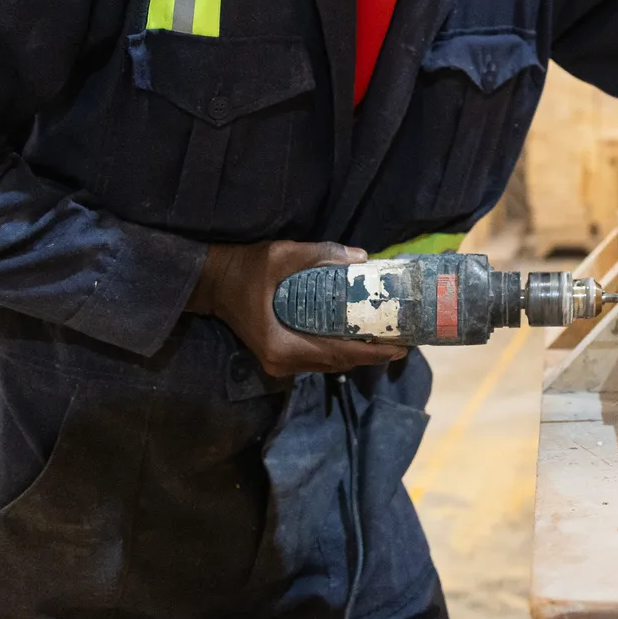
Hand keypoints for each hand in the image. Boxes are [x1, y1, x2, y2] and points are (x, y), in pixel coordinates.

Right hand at [188, 240, 405, 375]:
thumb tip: (362, 258)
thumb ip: (320, 256)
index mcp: (283, 346)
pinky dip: (341, 349)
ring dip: (358, 353)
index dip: (372, 353)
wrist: (212, 283)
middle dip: (372, 354)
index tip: (401, 347)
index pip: (338, 354)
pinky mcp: (280, 356)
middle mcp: (283, 363)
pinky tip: (360, 336)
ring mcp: (280, 363)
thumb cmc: (245, 269)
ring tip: (389, 339)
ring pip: (329, 362)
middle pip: (337, 363)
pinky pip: (318, 357)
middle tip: (405, 341)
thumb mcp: (282, 256)